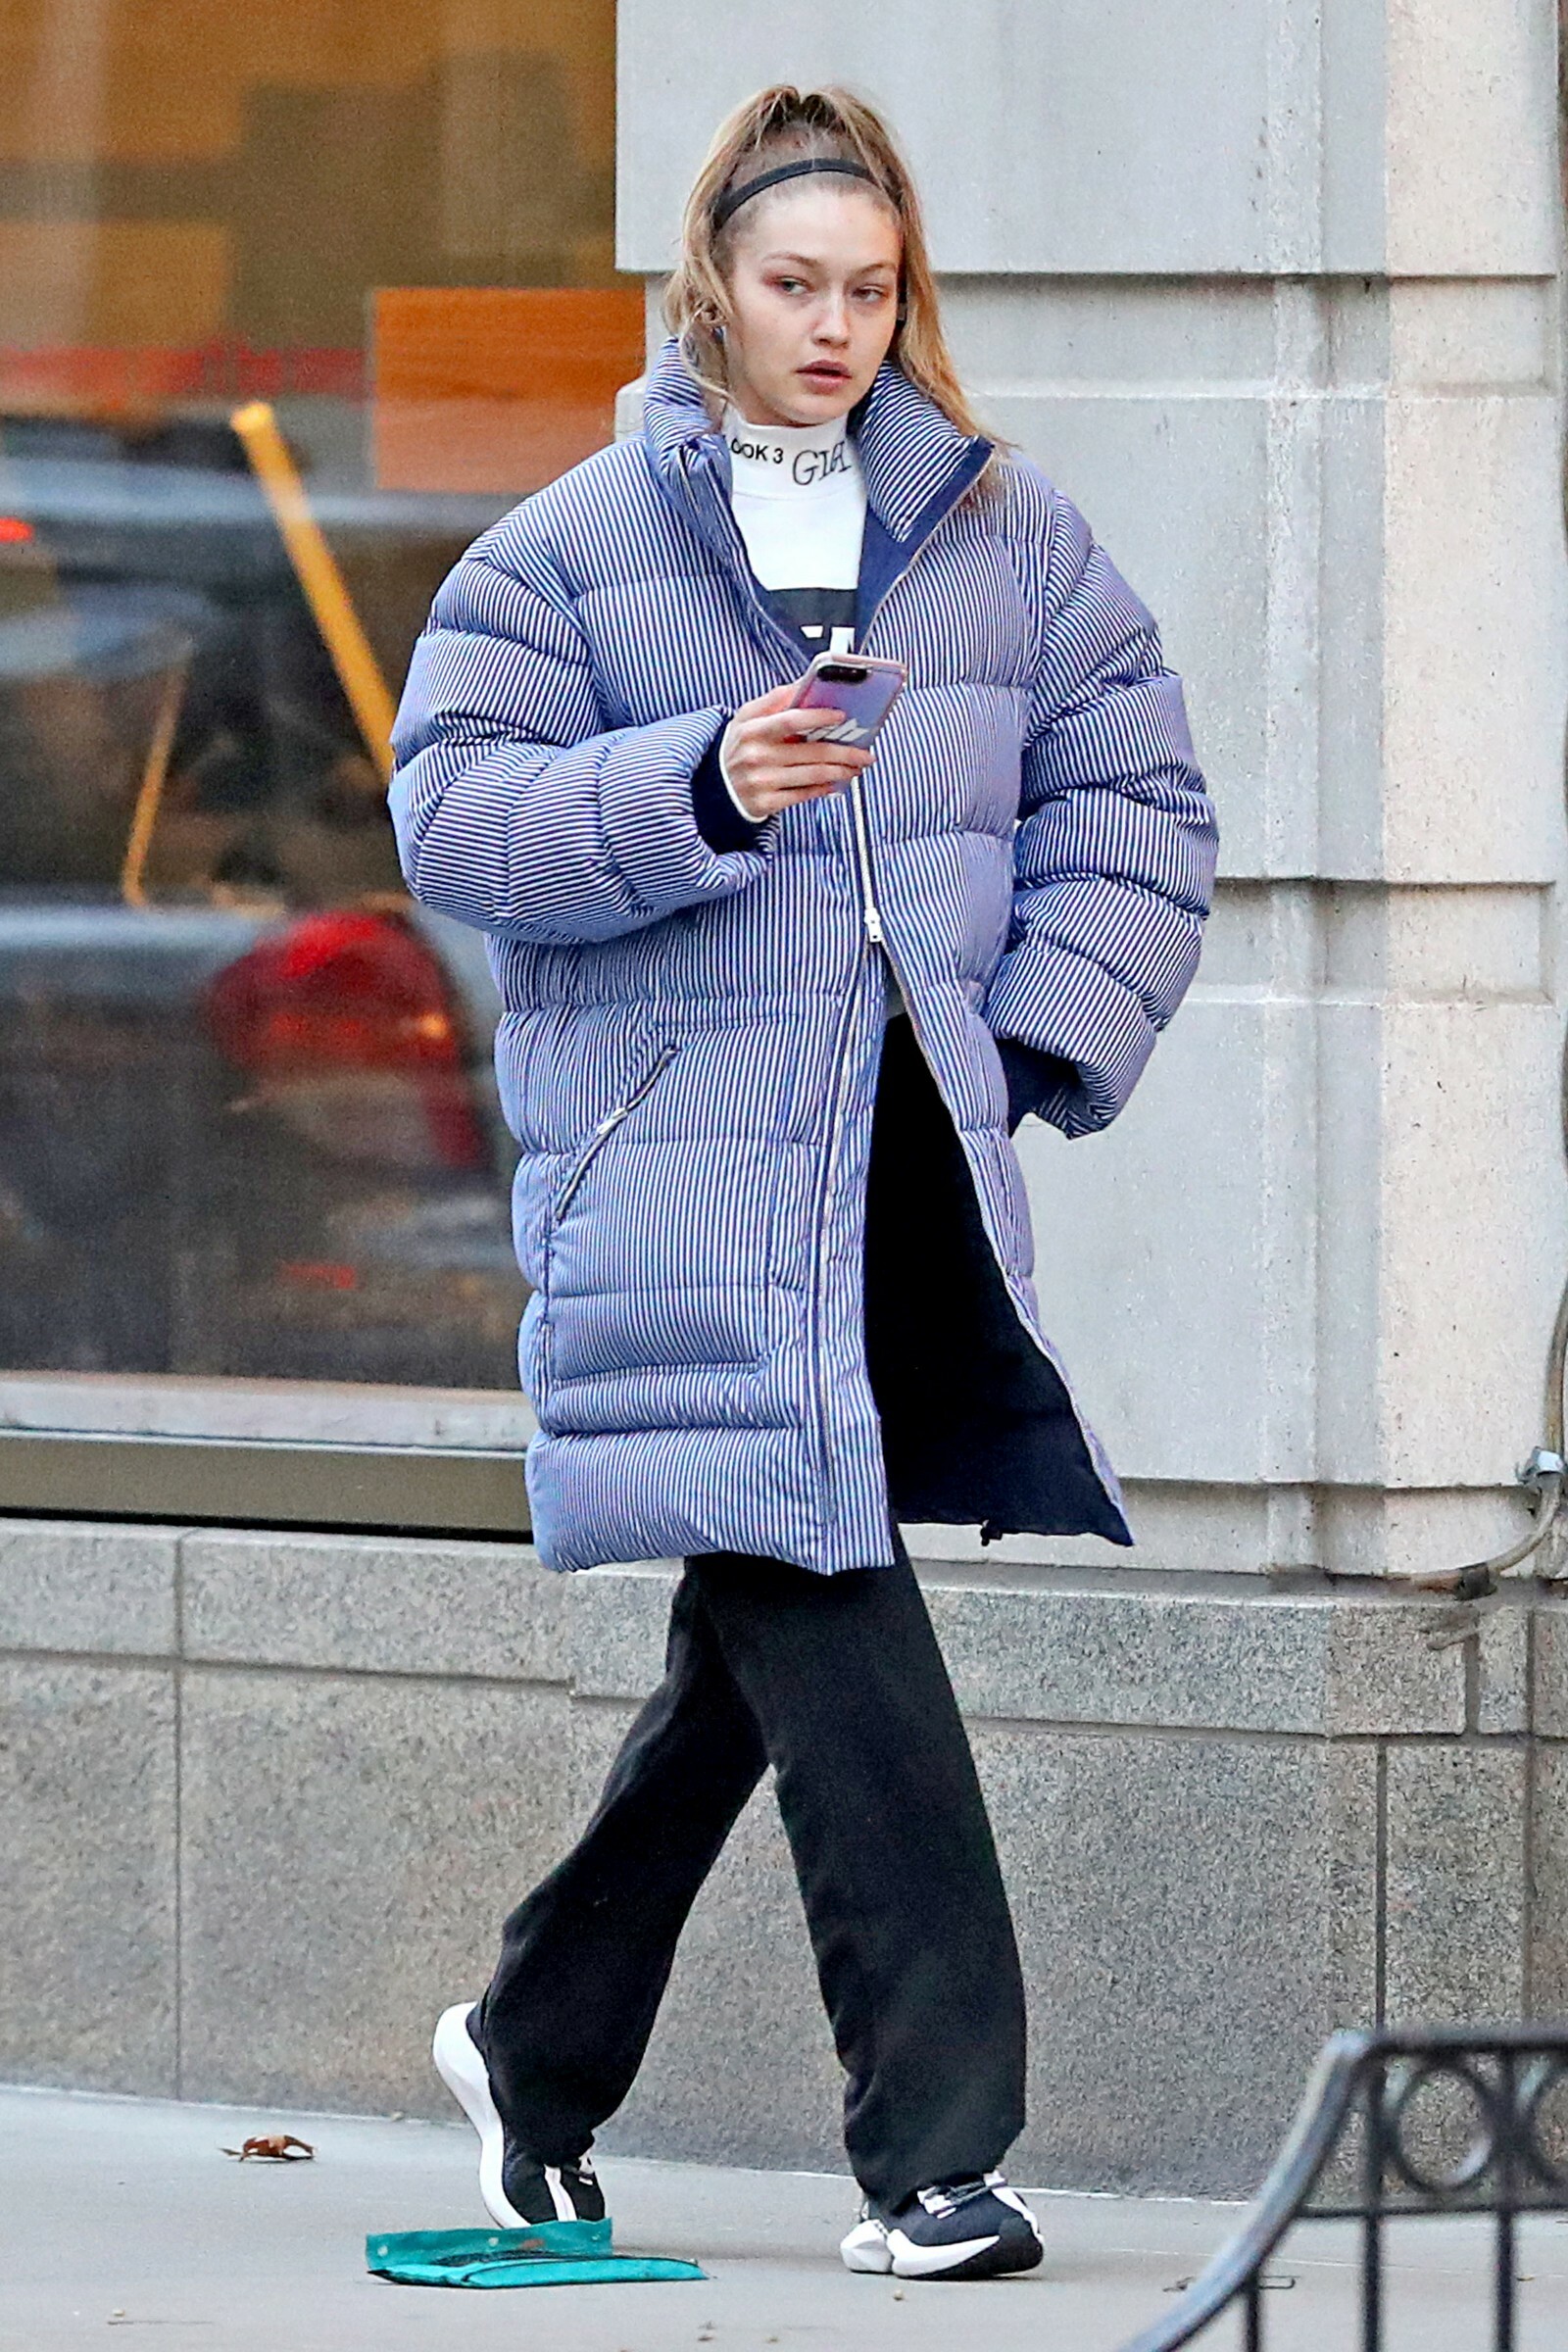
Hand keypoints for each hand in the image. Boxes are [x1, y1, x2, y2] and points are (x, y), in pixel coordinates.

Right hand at [719, 681, 871, 822]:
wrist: (715, 787)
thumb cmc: (739, 747)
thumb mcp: (746, 718)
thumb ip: (774, 700)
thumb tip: (804, 684)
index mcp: (752, 729)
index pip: (790, 719)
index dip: (818, 716)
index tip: (841, 715)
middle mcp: (757, 756)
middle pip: (811, 751)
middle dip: (844, 752)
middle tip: (865, 753)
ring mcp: (762, 781)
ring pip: (813, 775)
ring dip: (841, 771)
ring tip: (856, 766)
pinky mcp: (766, 803)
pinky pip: (803, 795)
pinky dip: (824, 788)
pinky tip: (836, 782)